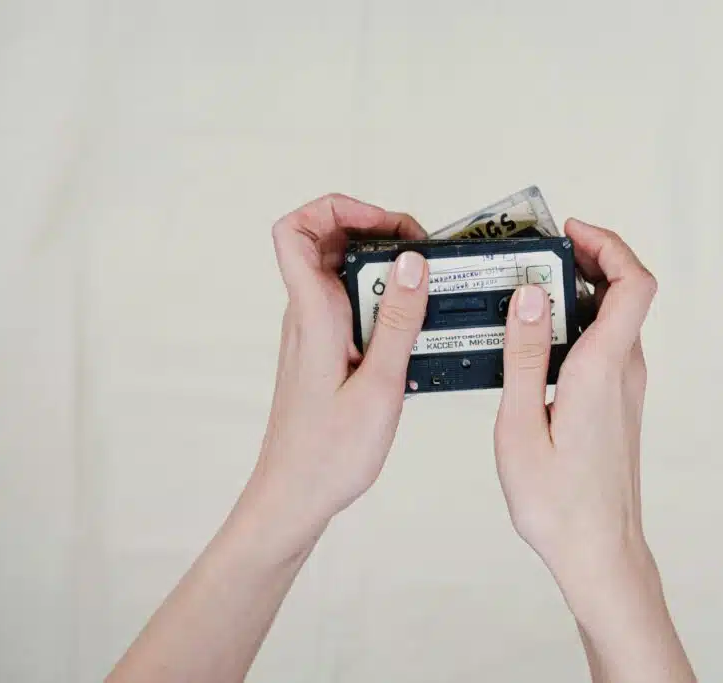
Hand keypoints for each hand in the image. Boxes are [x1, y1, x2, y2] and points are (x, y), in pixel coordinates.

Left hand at [252, 193, 429, 552]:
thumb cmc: (329, 454)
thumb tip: (411, 262)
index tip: (386, 225)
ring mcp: (315, 332)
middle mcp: (307, 315)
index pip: (294, 229)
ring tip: (427, 287)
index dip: (337, 208)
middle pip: (326, 240)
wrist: (294, 497)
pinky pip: (351, 305)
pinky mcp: (327, 350)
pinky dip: (383, 301)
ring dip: (384, 269)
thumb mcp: (379, 385)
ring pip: (341, 272)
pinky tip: (414, 326)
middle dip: (377, 232)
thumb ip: (398, 320)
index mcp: (313, 315)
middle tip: (423, 255)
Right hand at [494, 219, 693, 681]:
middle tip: (535, 256)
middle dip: (585, 259)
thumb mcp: (521, 425)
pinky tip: (536, 340)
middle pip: (624, 291)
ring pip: (614, 317)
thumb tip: (530, 295)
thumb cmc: (559, 503)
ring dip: (578, 293)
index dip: (609, 245)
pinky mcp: (617, 401)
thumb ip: (525, 355)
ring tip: (526, 294)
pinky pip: (606, 343)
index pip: (633, 284)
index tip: (570, 233)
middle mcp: (624, 370)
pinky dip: (578, 324)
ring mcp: (626, 386)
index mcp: (602, 369)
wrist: (599, 551)